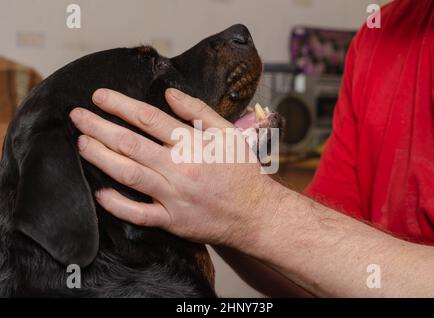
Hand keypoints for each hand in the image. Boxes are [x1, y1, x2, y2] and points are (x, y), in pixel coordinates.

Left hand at [69, 88, 280, 247]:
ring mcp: (173, 196)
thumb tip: (169, 94)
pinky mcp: (172, 220)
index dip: (119, 105)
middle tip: (77, 117)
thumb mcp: (228, 134)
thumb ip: (198, 111)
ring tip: (81, 144)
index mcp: (192, 144)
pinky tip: (99, 193)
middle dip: (99, 127)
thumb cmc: (242, 172)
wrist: (255, 213)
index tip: (99, 97)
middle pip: (130, 144)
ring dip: (101, 158)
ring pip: (129, 175)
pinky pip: (139, 214)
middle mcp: (179, 168)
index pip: (148, 118)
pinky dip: (117, 204)